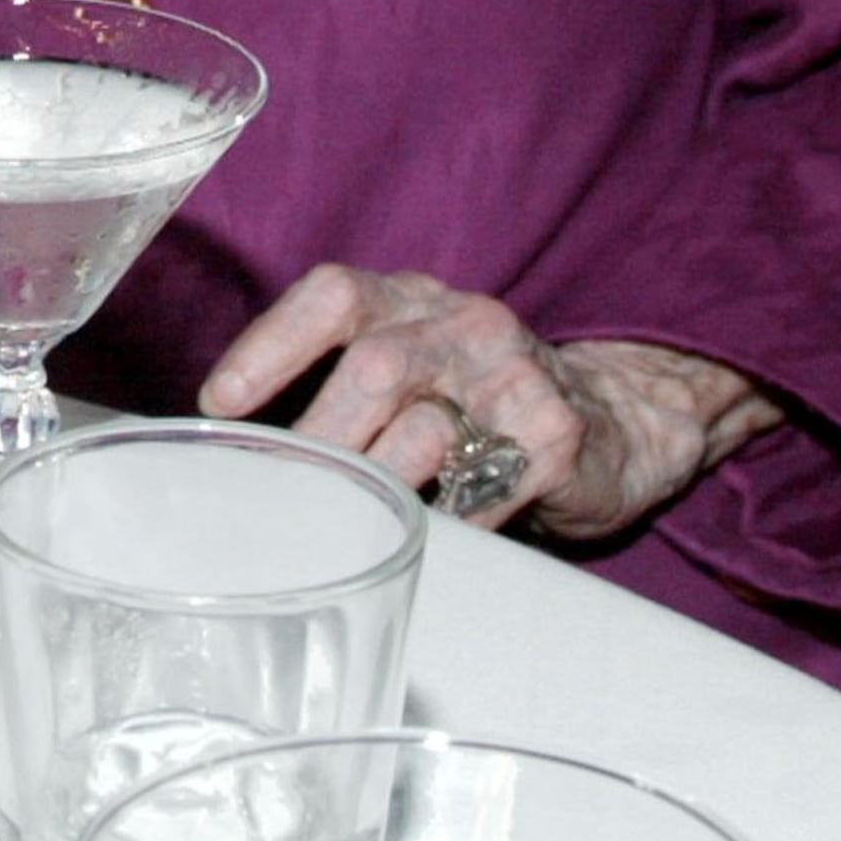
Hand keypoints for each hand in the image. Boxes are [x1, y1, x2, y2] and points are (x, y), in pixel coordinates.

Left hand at [196, 263, 781, 541]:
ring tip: (341, 520)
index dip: (270, 345)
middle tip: (282, 490)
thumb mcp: (413, 360)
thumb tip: (238, 438)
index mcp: (412, 300)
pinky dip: (440, 526)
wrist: (620, 419)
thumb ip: (339, 380)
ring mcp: (515, 376)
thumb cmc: (480, 398)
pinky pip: (480, 494)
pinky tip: (421, 543)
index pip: (332, 297)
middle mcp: (463, 323)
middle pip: (374, 368)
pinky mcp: (556, 438)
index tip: (220, 403)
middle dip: (318, 437)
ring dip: (373, 486)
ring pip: (424, 428)